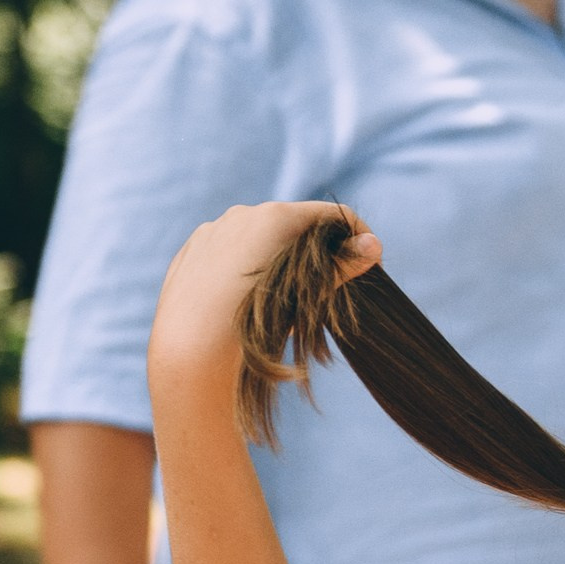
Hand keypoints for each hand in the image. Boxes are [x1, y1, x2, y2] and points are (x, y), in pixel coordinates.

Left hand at [150, 201, 382, 382]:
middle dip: (314, 249)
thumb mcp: (307, 296)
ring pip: (257, 236)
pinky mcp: (192, 249)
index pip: (330, 215)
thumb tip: (373, 245)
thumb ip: (341, 266)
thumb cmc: (255, 325)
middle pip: (294, 223)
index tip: (367, 263)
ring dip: (276, 257)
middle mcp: (243, 213)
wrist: (191, 350)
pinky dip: (243, 266)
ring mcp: (213, 229)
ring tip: (278, 297)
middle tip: (325, 286)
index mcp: (275, 216)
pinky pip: (227, 250)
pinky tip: (242, 298)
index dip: (355, 237)